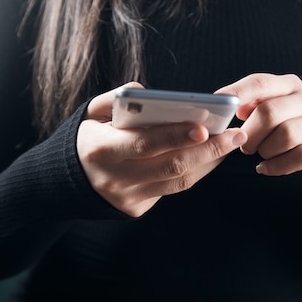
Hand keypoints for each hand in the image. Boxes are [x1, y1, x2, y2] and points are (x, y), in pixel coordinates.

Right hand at [77, 83, 247, 216]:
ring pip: (178, 181)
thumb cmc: (88, 135)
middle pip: (171, 165)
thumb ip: (116, 99)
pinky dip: (197, 170)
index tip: (204, 127)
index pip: (145, 143)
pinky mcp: (136, 208)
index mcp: (101, 149)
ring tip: (232, 142)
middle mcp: (115, 178)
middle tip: (236, 134)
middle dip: (208, 150)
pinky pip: (174, 189)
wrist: (65, 179)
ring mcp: (127, 197)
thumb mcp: (91, 113)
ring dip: (209, 161)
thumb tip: (146, 93)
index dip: (175, 136)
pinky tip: (213, 155)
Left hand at [215, 74, 301, 175]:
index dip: (237, 92)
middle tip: (241, 143)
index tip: (217, 103)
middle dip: (250, 132)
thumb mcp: (271, 103)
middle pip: (271, 112)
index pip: (260, 83)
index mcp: (289, 84)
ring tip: (258, 153)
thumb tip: (232, 107)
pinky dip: (278, 166)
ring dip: (264, 149)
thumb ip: (250, 103)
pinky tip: (264, 168)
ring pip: (287, 135)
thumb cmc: (287, 118)